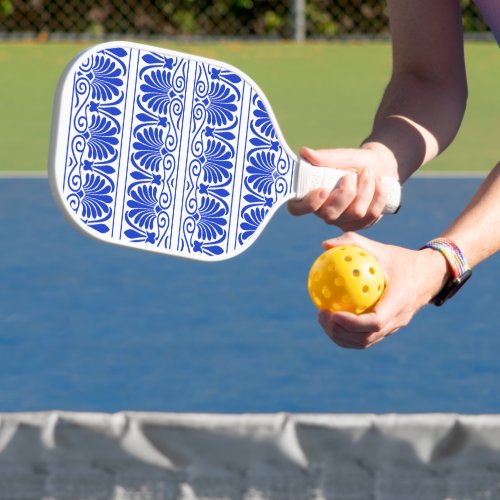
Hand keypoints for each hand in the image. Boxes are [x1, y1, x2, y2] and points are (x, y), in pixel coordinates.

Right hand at [288, 146, 397, 230]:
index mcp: (310, 195)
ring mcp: (342, 221)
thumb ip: (324, 157)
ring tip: (368, 172)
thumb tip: (304, 152)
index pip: (297, 209)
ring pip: (355, 213)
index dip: (308, 204)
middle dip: (346, 193)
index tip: (323, 189)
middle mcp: (323, 212)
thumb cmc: (353, 161)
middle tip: (351, 175)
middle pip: (330, 215)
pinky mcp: (361, 224)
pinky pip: (371, 215)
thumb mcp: (341, 156)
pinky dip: (378, 195)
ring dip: (365, 189)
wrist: (378, 166)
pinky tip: (379, 181)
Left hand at [316, 232, 450, 348]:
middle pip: (366, 338)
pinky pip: (366, 337)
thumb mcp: (380, 248)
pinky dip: (347, 333)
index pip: (375, 322)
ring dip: (341, 336)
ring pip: (365, 342)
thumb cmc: (401, 259)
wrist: (429, 275)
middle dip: (340, 332)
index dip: (352, 323)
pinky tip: (331, 318)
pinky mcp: (389, 329)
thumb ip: (353, 243)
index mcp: (399, 301)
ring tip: (322, 319)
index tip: (332, 313)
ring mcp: (394, 327)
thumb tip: (324, 245)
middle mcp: (398, 319)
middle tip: (321, 315)